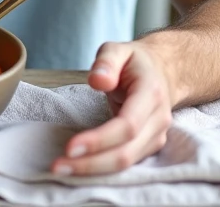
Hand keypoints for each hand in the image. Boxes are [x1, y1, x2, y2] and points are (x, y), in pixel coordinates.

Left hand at [52, 41, 173, 175]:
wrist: (161, 72)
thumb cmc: (134, 62)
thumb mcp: (118, 50)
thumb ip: (106, 61)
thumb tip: (97, 80)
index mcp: (150, 93)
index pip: (127, 125)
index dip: (99, 139)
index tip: (70, 147)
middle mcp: (158, 120)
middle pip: (126, 151)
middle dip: (91, 163)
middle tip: (57, 166)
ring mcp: (157, 136)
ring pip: (127, 162)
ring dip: (94, 170)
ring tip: (62, 169)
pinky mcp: (149, 146)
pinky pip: (126, 163)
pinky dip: (102, 169)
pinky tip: (78, 169)